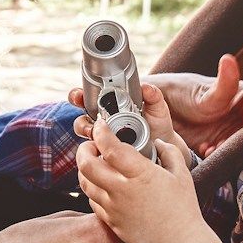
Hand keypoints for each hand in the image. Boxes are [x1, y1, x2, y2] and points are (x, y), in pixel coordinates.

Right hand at [69, 80, 187, 158]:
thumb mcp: (157, 108)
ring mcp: (103, 139)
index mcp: (111, 106)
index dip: (79, 96)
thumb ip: (152, 96)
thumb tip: (146, 87)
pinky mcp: (106, 154)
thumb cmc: (158, 125)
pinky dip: (95, 153)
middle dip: (81, 122)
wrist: (164, 148)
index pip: (89, 98)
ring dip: (88, 138)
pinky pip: (95, 154)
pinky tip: (101, 153)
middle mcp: (104, 122)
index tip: (79, 96)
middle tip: (90, 126)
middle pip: (82, 119)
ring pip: (86, 138)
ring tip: (96, 139)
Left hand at [77, 119, 209, 242]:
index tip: (101, 126)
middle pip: (87, 164)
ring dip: (85, 169)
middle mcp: (122, 190)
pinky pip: (92, 201)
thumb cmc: (183, 211)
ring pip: (84, 183)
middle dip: (84, 149)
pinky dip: (92, 188)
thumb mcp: (182, 175)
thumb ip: (169, 153)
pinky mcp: (111, 221)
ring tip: (94, 162)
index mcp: (141, 174)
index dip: (101, 132)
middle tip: (91, 144)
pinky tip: (102, 185)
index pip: (110, 148)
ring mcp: (114, 207)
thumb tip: (159, 143)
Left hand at [151, 55, 242, 153]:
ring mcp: (231, 128)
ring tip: (211, 147)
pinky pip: (227, 152)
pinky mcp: (220, 141)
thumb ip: (224, 85)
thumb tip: (228, 60)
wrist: (158, 110)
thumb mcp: (206, 94)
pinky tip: (205, 149)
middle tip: (224, 144)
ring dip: (229, 150)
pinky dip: (218, 154)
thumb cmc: (183, 93)